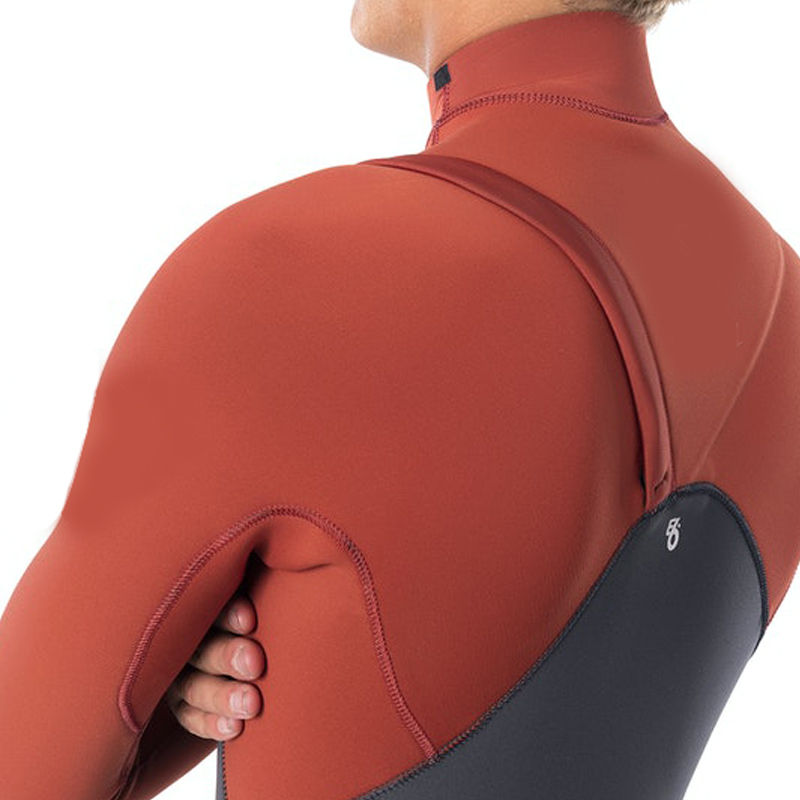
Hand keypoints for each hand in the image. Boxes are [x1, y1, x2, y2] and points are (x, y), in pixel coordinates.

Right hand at [165, 593, 265, 740]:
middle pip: (199, 646)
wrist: (271, 648)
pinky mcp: (185, 703)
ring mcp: (183, 671)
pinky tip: (234, 728)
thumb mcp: (267, 590)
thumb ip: (270, 582)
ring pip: (193, 685)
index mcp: (207, 600)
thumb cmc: (273, 609)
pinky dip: (211, 723)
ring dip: (222, 695)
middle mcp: (189, 636)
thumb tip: (299, 554)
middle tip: (256, 664)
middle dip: (227, 655)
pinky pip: (191, 717)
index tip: (251, 620)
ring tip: (252, 703)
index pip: (209, 603)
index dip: (227, 613)